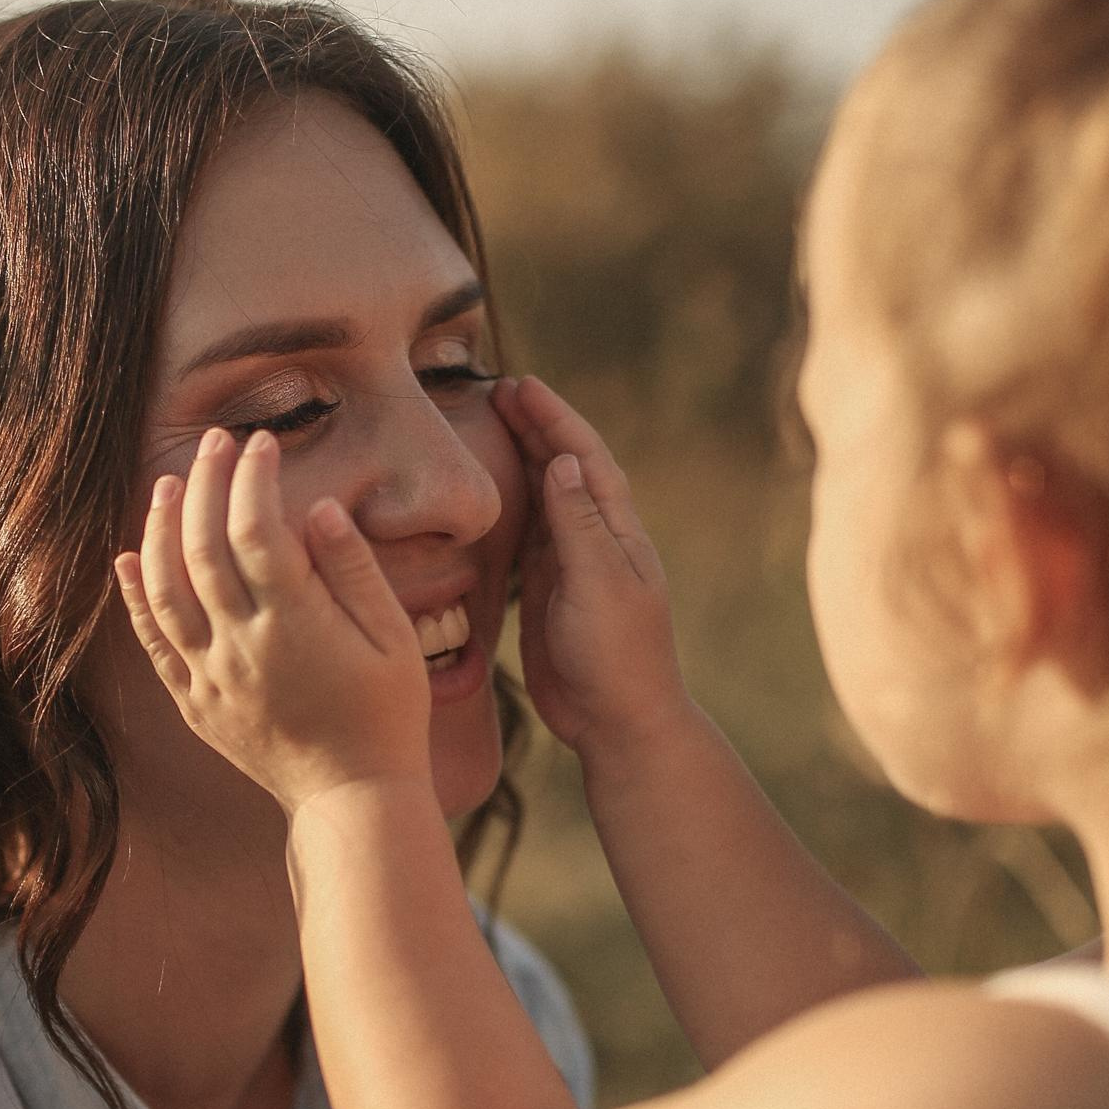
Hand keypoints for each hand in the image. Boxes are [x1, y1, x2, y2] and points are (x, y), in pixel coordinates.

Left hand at [115, 426, 430, 812]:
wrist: (352, 798)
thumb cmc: (387, 714)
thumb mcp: (394, 638)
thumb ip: (355, 570)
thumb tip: (319, 508)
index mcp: (295, 624)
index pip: (256, 530)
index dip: (252, 478)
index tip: (261, 443)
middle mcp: (242, 646)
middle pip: (203, 547)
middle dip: (205, 484)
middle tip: (215, 442)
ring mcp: (211, 676)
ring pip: (166, 589)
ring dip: (160, 529)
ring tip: (168, 483)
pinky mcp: (194, 701)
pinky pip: (152, 643)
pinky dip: (135, 597)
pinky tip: (127, 558)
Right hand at [494, 377, 688, 764]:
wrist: (618, 722)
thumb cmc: (617, 656)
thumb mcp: (598, 584)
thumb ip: (579, 524)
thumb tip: (564, 461)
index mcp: (617, 532)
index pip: (586, 459)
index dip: (555, 419)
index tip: (521, 386)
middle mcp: (597, 540)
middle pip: (565, 468)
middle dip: (536, 427)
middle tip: (497, 391)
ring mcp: (573, 566)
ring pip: (545, 497)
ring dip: (522, 459)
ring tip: (491, 426)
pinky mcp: (551, 592)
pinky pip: (529, 535)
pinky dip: (511, 506)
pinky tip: (490, 495)